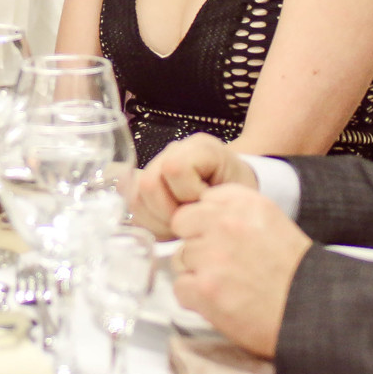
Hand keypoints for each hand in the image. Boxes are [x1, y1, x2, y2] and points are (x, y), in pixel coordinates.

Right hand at [134, 133, 256, 238]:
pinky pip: (133, 204)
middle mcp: (173, 150)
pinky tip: (168, 224)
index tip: (206, 205)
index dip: (188, 194)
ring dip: (157, 220)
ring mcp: (155, 164)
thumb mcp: (238, 196)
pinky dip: (149, 221)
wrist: (236, 187)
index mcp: (201, 148)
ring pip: (136, 197)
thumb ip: (213, 201)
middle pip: (148, 183)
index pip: (175, 168)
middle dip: (167, 212)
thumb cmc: (238, 192)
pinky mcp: (144, 180)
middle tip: (189, 222)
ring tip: (180, 225)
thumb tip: (183, 219)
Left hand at [171, 185, 312, 358]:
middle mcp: (225, 223)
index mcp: (245, 203)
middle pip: (184, 224)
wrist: (310, 310)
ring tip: (227, 286)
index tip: (220, 237)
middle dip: (196, 243)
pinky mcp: (205, 288)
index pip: (201, 200)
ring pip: (180, 258)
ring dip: (197, 273)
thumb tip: (203, 216)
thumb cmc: (295, 273)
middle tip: (219, 263)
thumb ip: (236, 213)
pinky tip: (220, 302)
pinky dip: (195, 299)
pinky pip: (180, 288)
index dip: (207, 221)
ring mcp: (212, 255)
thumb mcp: (272, 223)